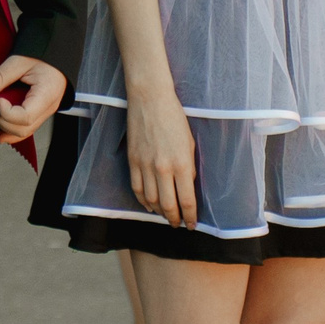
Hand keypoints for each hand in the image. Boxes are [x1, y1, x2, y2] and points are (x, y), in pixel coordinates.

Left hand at [0, 54, 63, 145]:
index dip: (7, 113)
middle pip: (24, 128)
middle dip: (4, 122)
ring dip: (7, 127)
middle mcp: (49, 107)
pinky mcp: (40, 111)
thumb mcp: (18, 61)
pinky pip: (28, 127)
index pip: (26, 117)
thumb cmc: (42, 54)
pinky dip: (13, 129)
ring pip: (25, 131)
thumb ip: (0, 77)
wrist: (54, 51)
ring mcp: (46, 111)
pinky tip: (1, 128)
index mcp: (47, 94)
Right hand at [124, 87, 197, 226]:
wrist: (150, 99)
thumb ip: (189, 168)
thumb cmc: (174, 118)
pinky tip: (149, 205)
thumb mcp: (190, 143)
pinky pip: (136, 189)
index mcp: (182, 164)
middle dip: (175, 219)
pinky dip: (143, 201)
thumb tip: (187, 187)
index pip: (187, 201)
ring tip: (165, 216)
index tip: (192, 224)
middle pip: (168, 206)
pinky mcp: (132, 161)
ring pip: (151, 201)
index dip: (190, 217)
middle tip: (178, 224)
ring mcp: (145, 166)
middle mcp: (163, 168)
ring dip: (159, 212)